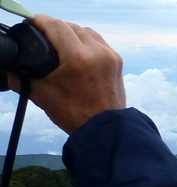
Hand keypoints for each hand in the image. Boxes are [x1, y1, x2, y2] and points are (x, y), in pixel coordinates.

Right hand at [7, 15, 125, 133]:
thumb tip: (12, 72)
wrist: (105, 129)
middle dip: (55, 28)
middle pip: (71, 27)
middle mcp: (97, 52)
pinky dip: (86, 41)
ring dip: (72, 33)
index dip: (41, 22)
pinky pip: (99, 42)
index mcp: (78, 58)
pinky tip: (76, 50)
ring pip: (87, 32)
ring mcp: (110, 56)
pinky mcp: (117, 61)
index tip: (32, 24)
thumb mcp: (42, 94)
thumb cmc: (75, 114)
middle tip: (42, 35)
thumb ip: (23, 79)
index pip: (57, 26)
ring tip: (58, 42)